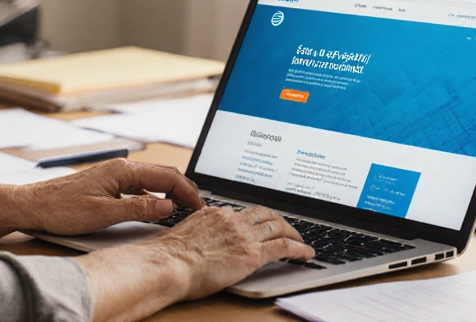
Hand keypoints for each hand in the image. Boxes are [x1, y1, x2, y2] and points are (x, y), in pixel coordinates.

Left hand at [21, 158, 204, 234]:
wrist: (33, 206)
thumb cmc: (61, 209)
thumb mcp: (102, 214)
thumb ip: (137, 210)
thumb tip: (167, 207)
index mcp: (123, 171)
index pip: (167, 177)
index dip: (188, 192)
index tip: (200, 207)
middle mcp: (121, 169)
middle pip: (163, 175)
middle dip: (184, 190)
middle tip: (199, 209)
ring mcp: (115, 176)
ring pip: (153, 181)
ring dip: (171, 193)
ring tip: (185, 209)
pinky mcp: (108, 185)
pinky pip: (140, 188)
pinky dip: (156, 197)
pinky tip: (158, 209)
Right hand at [151, 204, 313, 300]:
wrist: (169, 264)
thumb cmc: (169, 257)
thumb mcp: (185, 234)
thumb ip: (199, 232)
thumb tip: (201, 240)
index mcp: (214, 214)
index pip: (242, 211)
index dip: (255, 218)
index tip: (260, 222)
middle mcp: (232, 219)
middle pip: (264, 214)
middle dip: (278, 220)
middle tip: (286, 228)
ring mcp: (244, 235)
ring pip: (278, 227)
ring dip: (292, 232)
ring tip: (300, 240)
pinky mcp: (253, 254)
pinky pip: (284, 246)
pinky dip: (299, 248)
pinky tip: (306, 253)